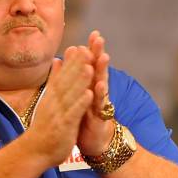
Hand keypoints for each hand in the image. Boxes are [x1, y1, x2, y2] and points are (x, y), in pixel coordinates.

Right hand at [26, 46, 94, 166]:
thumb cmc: (44, 127)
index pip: (62, 75)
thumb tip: (57, 61)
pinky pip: (73, 113)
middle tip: (87, 49)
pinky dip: (80, 102)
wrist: (34, 151)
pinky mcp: (63, 126)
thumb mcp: (48, 100)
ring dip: (80, 80)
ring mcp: (58, 114)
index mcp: (52, 96)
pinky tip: (89, 93)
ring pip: (70, 94)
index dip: (72, 62)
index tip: (80, 46)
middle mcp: (54, 102)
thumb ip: (54, 81)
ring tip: (90, 66)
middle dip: (77, 66)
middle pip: (67, 81)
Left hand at [77, 30, 114, 155]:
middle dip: (98, 54)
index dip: (91, 50)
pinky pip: (100, 105)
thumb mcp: (81, 99)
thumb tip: (73, 65)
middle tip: (99, 37)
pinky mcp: (100, 117)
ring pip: (101, 84)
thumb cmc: (87, 119)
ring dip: (102, 71)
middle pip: (97, 70)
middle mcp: (96, 92)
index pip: (90, 65)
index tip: (93, 33)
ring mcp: (99, 104)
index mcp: (89, 87)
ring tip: (103, 56)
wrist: (96, 143)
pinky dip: (99, 95)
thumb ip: (78, 82)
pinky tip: (99, 85)